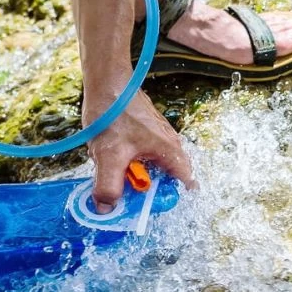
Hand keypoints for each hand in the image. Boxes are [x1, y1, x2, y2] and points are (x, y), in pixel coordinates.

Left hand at [84, 88, 194, 211]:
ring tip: (112, 164)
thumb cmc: (113, 113)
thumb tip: (106, 210)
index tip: (145, 208)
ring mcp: (157, 138)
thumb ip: (108, 186)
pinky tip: (109, 153)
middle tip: (121, 188)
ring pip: (148, 168)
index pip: (185, 184)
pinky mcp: (144, 133)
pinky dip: (125, 161)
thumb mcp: (109, 155)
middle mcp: (169, 145)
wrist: (105, 81)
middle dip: (142, 188)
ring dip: (130, 173)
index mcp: (170, 151)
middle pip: (163, 179)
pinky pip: (139, 156)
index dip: (167, 200)